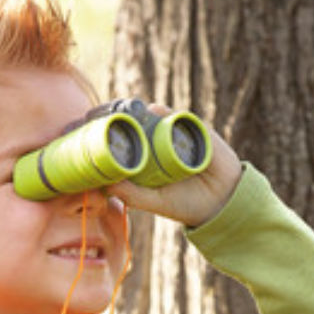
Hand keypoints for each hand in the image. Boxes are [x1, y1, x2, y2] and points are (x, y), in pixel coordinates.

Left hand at [106, 105, 241, 227]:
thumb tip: (105, 184)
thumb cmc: (186, 203)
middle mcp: (160, 143)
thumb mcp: (155, 201)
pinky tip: (153, 111)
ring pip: (155, 116)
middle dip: (122, 117)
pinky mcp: (195, 129)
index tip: (92, 129)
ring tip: (125, 110)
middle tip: (104, 113)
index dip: (111, 134)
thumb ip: (132, 194)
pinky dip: (166, 112)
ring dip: (140, 110)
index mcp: (147, 160)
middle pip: (138, 124)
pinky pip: (179, 116)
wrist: (221, 203)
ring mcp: (177, 134)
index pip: (126, 141)